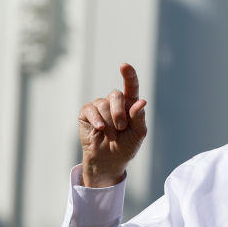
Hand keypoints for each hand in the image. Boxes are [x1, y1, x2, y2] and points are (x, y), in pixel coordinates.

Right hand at [78, 64, 147, 187]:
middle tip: (121, 128)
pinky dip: (97, 120)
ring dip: (109, 123)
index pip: (131, 86)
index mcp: (130, 105)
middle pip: (116, 95)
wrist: (109, 160)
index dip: (129, 75)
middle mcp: (114, 102)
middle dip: (119, 113)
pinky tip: (100, 129)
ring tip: (111, 135)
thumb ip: (140, 118)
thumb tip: (141, 102)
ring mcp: (99, 106)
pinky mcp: (86, 113)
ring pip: (103, 104)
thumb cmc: (126, 146)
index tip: (124, 66)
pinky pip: (90, 110)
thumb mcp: (138, 133)